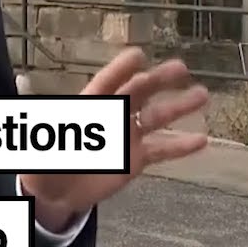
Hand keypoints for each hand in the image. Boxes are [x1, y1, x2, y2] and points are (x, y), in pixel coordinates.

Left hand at [19, 48, 208, 216]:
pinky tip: (202, 140)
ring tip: (202, 95)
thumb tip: (45, 109)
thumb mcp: (47, 143)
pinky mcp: (136, 160)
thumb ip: (56, 129)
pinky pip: (162, 150)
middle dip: (157, 80)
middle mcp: (111, 117)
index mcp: (88, 108)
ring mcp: (126, 137)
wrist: (54, 192)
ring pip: (156, 118)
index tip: (138, 54)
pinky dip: (181, 146)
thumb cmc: (46, 160)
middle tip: (180, 67)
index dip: (120, 70)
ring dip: (178, 107)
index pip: (106, 85)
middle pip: (137, 94)